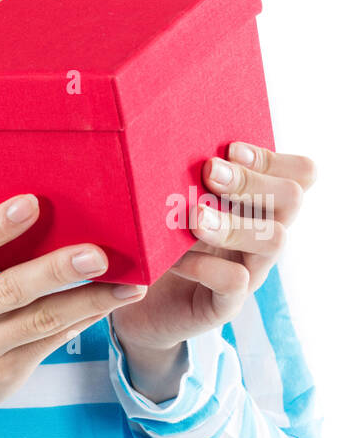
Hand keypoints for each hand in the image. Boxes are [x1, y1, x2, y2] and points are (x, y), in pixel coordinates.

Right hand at [0, 184, 147, 424]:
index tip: (31, 202)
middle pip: (9, 289)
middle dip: (56, 270)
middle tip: (97, 252)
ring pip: (42, 321)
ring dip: (89, 300)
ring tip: (129, 284)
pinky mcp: (7, 373)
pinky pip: (52, 342)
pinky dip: (84, 320)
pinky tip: (111, 302)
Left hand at [110, 143, 317, 356]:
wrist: (139, 300)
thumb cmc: (156, 237)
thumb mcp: (173, 200)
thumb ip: (182, 174)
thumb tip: (170, 135)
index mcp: (254, 202)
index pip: (298, 172)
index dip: (272, 157)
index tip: (230, 149)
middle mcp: (261, 233)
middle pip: (292, 197)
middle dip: (252, 180)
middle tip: (209, 173)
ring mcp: (249, 268)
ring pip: (274, 239)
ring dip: (233, 222)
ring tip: (194, 217)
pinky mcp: (225, 302)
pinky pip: (236, 282)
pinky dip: (206, 267)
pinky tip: (176, 259)